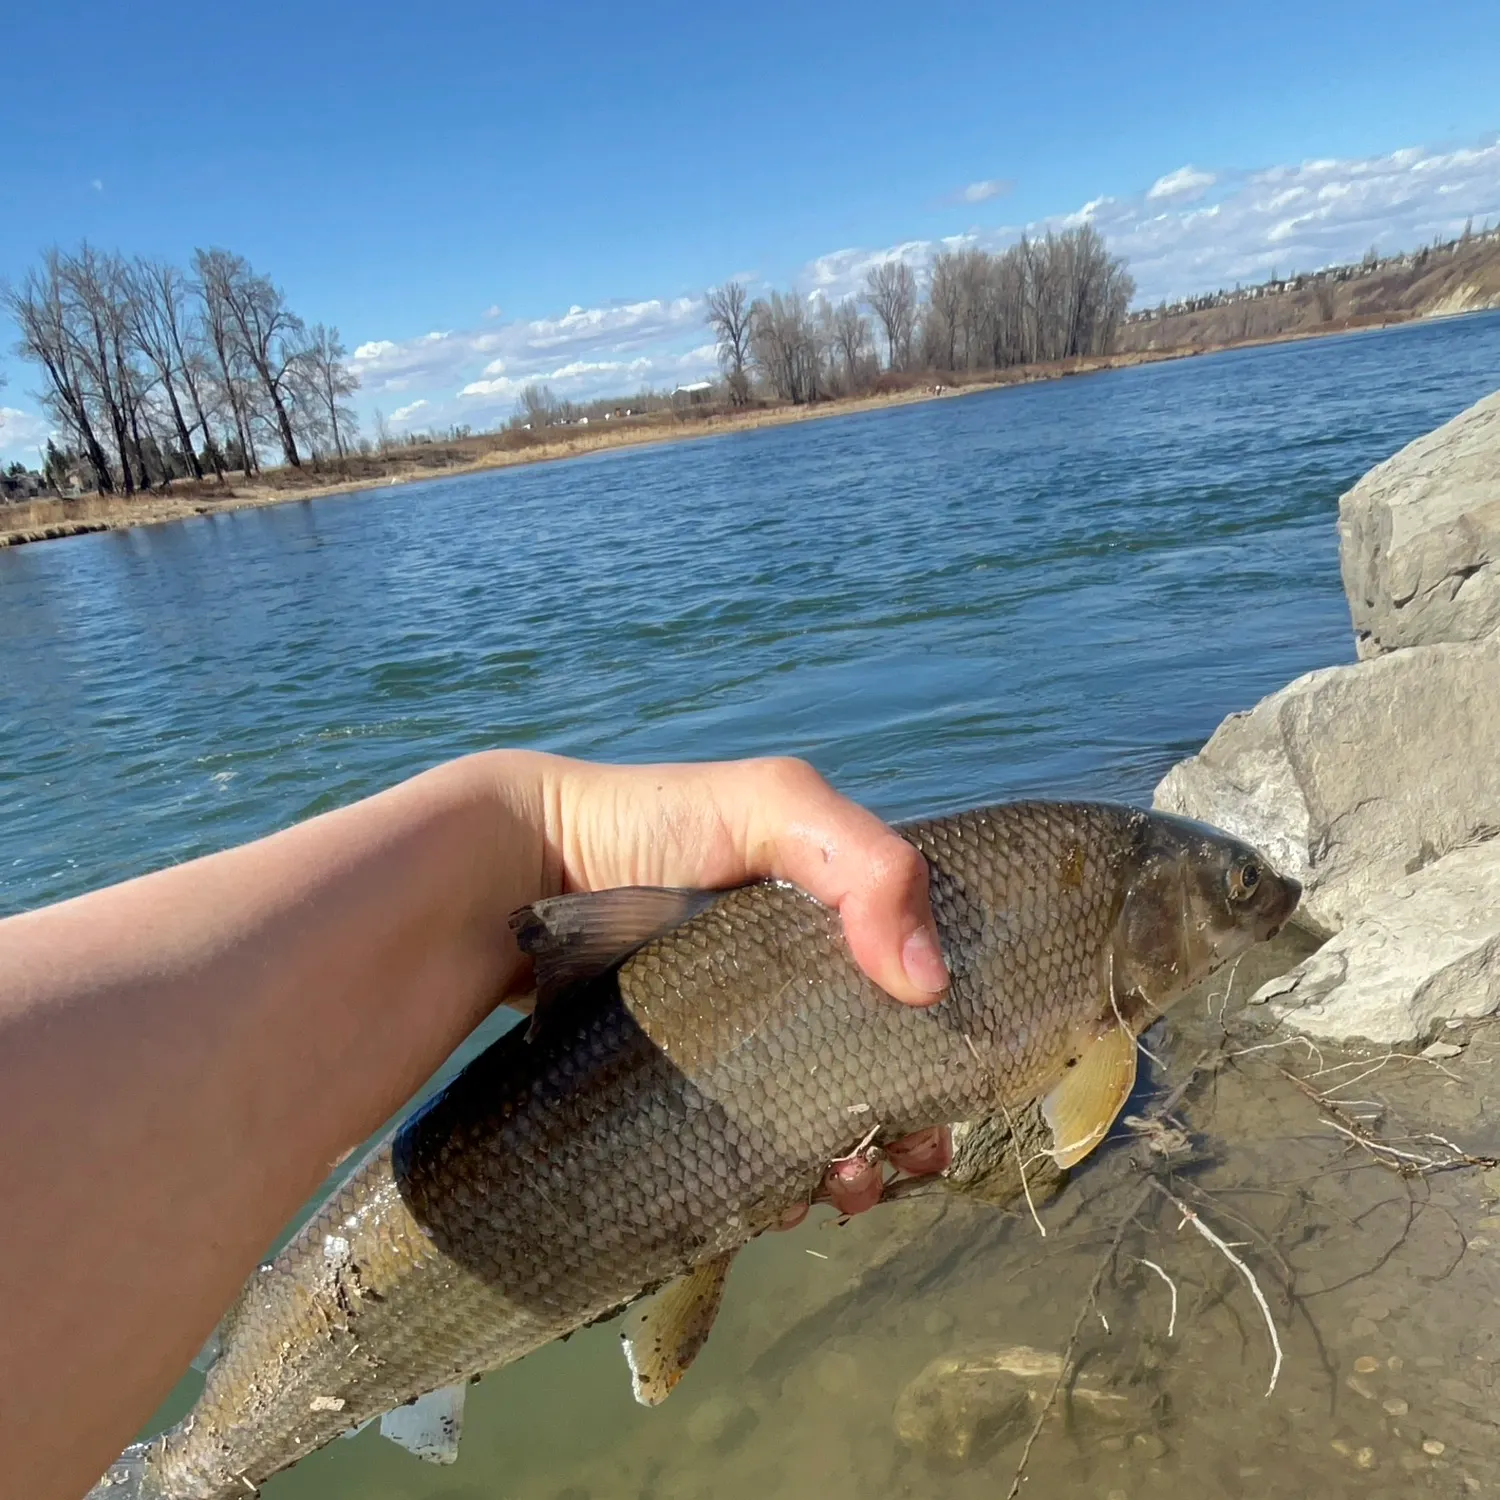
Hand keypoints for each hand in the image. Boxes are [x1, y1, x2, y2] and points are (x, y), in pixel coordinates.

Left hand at [487, 752, 953, 1214]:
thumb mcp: (774, 804)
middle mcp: (795, 988)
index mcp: (831, 925)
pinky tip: (779, 1198)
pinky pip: (745, 1153)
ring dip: (850, 1166)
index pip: (915, 994)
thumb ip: (866, 863)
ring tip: (840, 1186)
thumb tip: (929, 980)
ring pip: (817, 1124)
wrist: (521, 874)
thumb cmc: (654, 823)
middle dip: (904, 1123)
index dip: (943, 1044)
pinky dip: (777, 1185)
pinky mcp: (686, 1090)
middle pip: (877, 1072)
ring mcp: (739, 1045)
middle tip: (901, 1156)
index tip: (950, 1097)